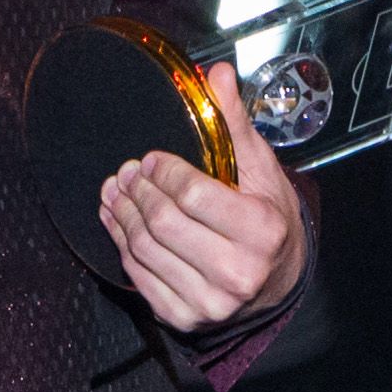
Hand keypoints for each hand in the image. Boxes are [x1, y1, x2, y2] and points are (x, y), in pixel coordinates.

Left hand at [98, 60, 313, 330]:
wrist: (277, 280)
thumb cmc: (268, 218)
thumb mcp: (261, 169)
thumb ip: (235, 122)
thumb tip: (217, 73)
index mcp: (262, 231)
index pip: (195, 196)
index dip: (164, 173)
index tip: (151, 158)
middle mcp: (238, 272)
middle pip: (164, 223)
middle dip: (137, 191)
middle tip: (126, 171)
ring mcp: (209, 301)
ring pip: (145, 249)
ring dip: (121, 215)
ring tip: (114, 191)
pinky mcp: (184, 317)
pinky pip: (139, 276)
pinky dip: (121, 244)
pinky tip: (117, 221)